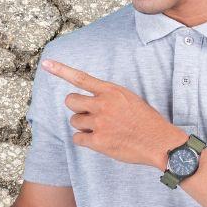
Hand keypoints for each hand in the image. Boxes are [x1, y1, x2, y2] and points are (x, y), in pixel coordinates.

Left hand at [41, 58, 185, 168]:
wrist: (160, 143)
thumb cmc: (146, 120)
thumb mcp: (129, 98)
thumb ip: (108, 96)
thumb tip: (88, 100)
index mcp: (111, 91)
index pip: (81, 78)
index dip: (61, 70)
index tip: (46, 64)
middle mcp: (103, 104)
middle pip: (70, 101)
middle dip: (77, 108)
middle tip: (90, 114)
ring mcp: (100, 123)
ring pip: (74, 121)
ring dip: (83, 125)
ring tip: (102, 129)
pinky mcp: (98, 141)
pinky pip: (78, 138)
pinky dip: (85, 140)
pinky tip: (100, 141)